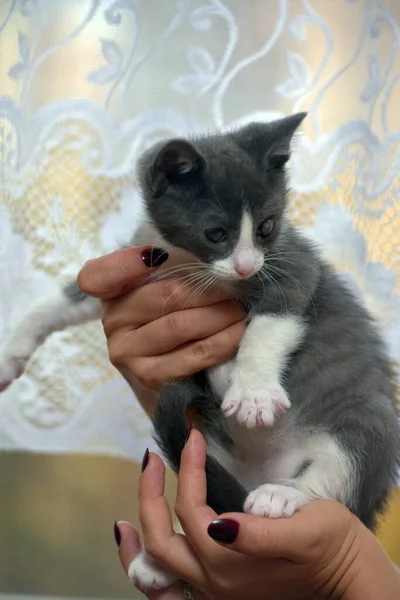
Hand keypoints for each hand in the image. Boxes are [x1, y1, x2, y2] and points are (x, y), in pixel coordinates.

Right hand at [78, 247, 245, 413]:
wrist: (171, 385)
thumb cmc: (170, 328)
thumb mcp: (161, 295)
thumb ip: (172, 271)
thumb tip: (212, 256)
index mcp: (111, 295)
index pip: (97, 276)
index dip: (125, 263)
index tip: (160, 256)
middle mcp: (112, 322)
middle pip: (164, 296)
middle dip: (210, 289)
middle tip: (240, 286)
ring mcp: (127, 353)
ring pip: (181, 325)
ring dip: (221, 314)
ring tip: (243, 308)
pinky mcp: (150, 378)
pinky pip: (194, 354)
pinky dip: (223, 340)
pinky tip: (239, 332)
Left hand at [116, 430, 399, 599]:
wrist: (350, 580)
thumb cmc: (333, 547)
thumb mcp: (306, 529)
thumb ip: (259, 533)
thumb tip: (221, 524)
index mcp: (231, 561)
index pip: (191, 508)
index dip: (188, 469)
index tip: (195, 437)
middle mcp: (214, 583)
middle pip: (162, 535)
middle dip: (150, 492)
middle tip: (153, 456)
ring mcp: (214, 593)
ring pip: (155, 569)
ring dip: (137, 534)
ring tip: (127, 505)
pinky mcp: (220, 593)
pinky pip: (166, 588)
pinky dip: (145, 566)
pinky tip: (134, 545)